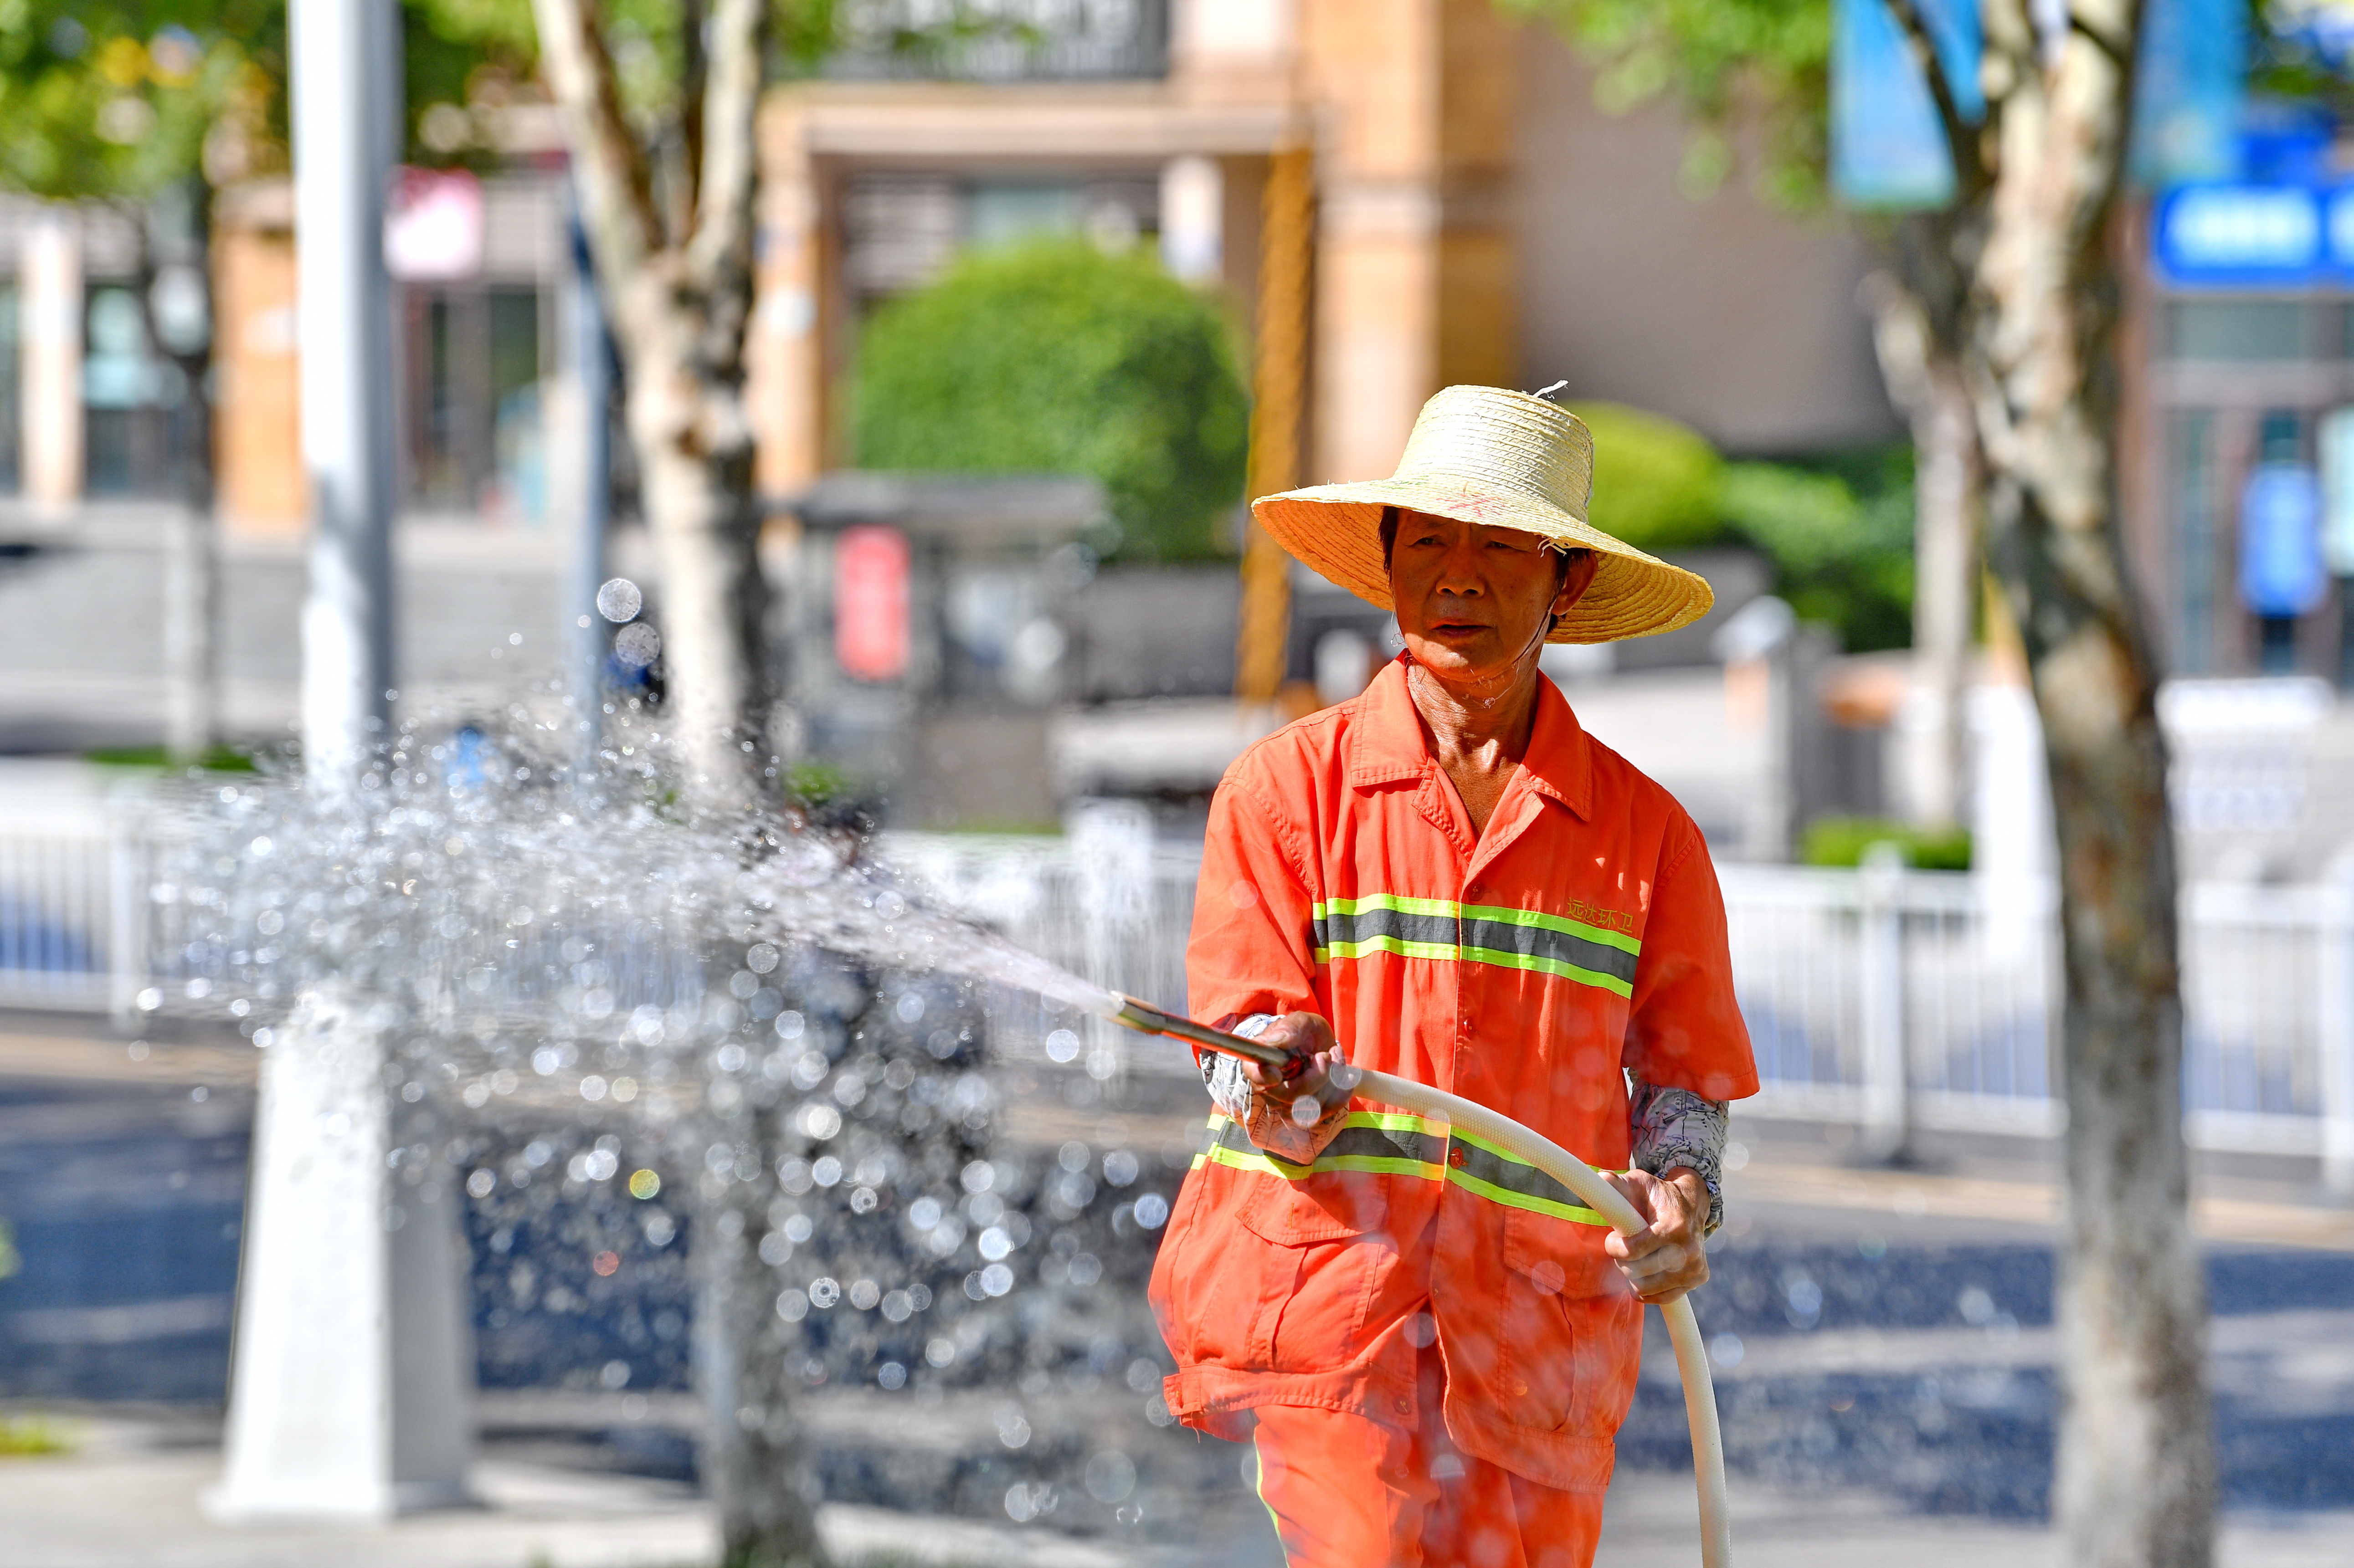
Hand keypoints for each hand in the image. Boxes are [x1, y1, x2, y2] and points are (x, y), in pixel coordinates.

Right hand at [1236, 1012, 1348, 1120]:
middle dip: (1316, 1076)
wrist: (1319, 1044)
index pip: (1257, 1078)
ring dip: (1332, 1078)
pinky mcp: (1308, 1112)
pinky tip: (1340, 1071)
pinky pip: (1329, 1109)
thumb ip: (1289, 1029)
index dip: (1265, 1078)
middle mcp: (1270, 1089)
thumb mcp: (1299, 1022)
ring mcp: (1287, 1105)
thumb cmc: (1304, 1032)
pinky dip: (1341, 1089)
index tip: (1278, 1073)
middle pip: (1290, 1096)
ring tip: (1333, 1055)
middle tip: (1325, 1055)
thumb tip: (1277, 1042)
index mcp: (1258, 1063)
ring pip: (1312, 1105)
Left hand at [1600, 1166, 1709, 1304]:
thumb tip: (1601, 1177)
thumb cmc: (1659, 1195)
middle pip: (1637, 1272)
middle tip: (1623, 1249)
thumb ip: (1618, 1184)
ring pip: (1645, 1288)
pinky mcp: (1697, 1278)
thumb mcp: (1639, 1183)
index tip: (1612, 1239)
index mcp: (1673, 1226)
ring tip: (1635, 1259)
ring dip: (1632, 1276)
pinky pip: (1660, 1298)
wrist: (1693, 1205)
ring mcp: (1695, 1268)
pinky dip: (1646, 1289)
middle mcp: (1689, 1250)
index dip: (1614, 1247)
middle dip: (1622, 1261)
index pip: (1633, 1251)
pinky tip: (1644, 1273)